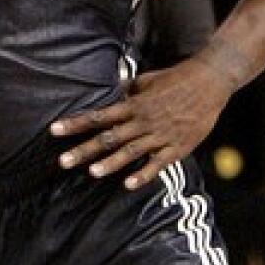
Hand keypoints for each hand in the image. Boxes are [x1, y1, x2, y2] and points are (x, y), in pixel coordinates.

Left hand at [49, 57, 232, 189]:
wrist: (210, 81)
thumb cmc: (175, 79)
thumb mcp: (146, 80)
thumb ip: (127, 89)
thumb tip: (112, 91)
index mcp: (133, 104)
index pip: (98, 116)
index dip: (75, 123)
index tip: (55, 130)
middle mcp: (143, 120)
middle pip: (109, 137)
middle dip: (84, 149)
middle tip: (63, 161)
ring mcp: (160, 135)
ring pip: (130, 152)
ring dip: (110, 163)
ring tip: (91, 173)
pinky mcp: (177, 147)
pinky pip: (157, 164)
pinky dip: (143, 175)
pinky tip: (128, 185)